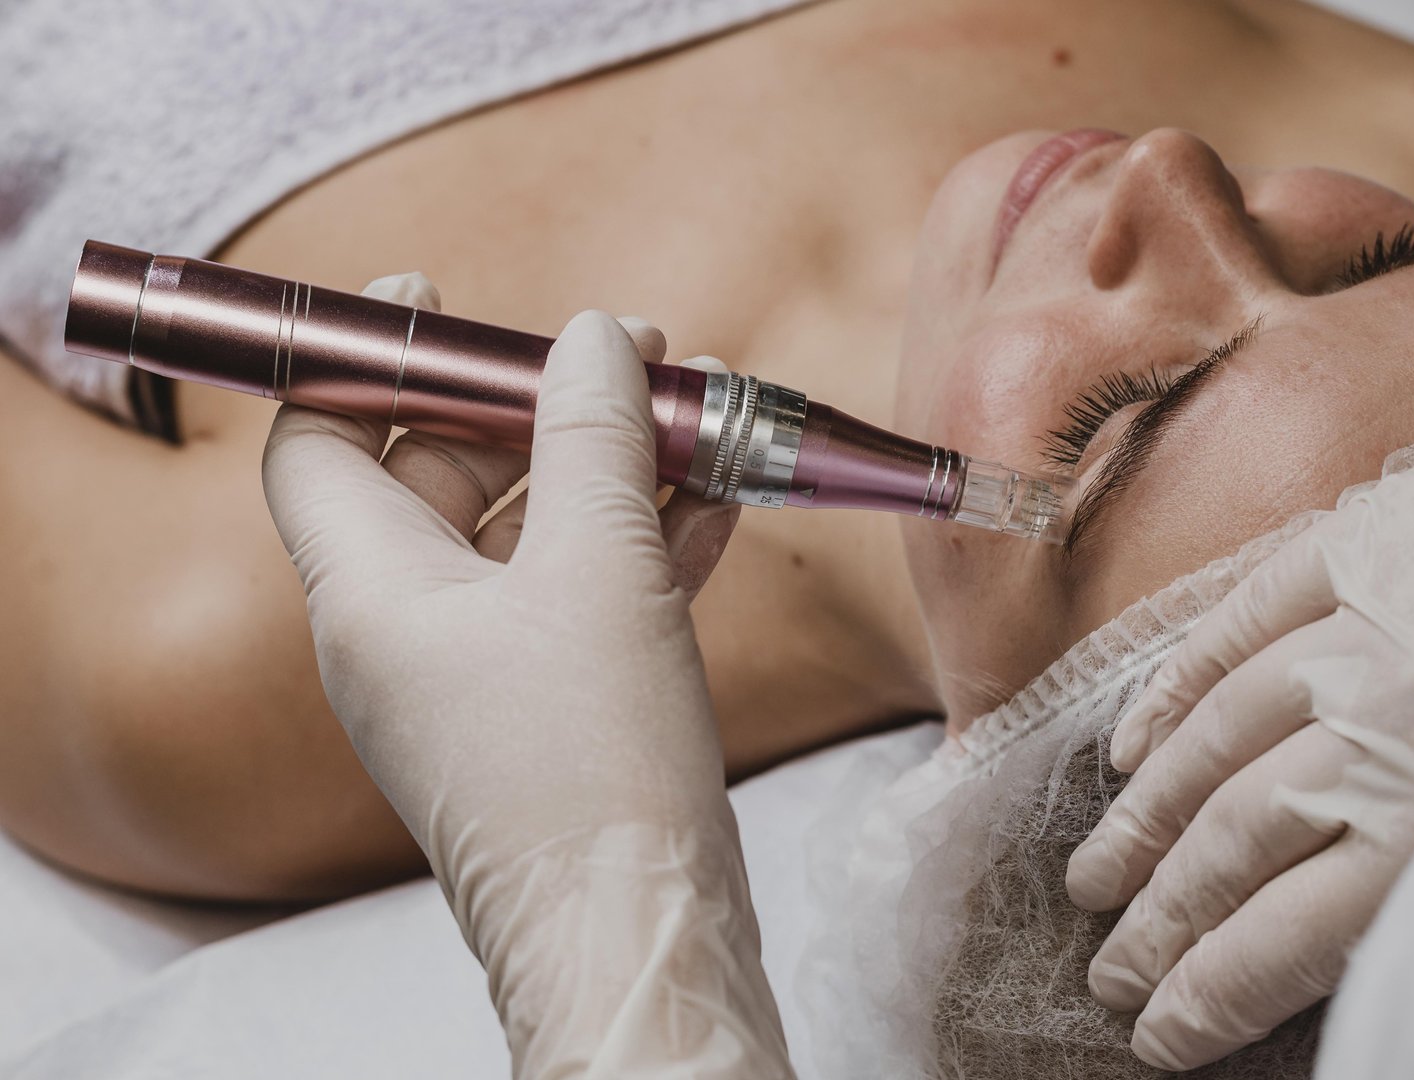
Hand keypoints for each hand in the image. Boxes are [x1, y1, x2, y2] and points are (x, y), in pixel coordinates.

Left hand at [262, 275, 789, 1078]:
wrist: (638, 931)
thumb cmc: (590, 758)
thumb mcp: (599, 569)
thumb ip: (597, 437)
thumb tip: (599, 334)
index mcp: (371, 590)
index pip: (322, 441)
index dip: (371, 357)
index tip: (438, 293)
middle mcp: (407, 629)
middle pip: (446, 473)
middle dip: (543, 406)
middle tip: (636, 353)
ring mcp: (481, 674)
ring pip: (533, 535)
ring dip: (614, 469)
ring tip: (704, 412)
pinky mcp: (554, 710)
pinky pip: (585, 596)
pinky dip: (644, 542)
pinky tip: (720, 499)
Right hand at [1063, 384, 1413, 1070]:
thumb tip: (1312, 954)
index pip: (1280, 938)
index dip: (1201, 996)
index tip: (1153, 1034)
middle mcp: (1400, 727)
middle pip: (1232, 843)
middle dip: (1154, 921)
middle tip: (1106, 968)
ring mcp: (1379, 619)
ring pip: (1219, 737)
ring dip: (1144, 819)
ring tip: (1096, 877)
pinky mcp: (1381, 532)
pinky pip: (1243, 612)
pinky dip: (1177, 684)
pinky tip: (1132, 747)